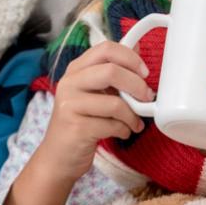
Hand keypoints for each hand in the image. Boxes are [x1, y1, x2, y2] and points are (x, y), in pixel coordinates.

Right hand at [36, 42, 150, 181]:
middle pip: (111, 71)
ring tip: (135, 122)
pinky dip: (124, 130)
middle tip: (146, 98)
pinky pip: (112, 125)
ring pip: (115, 103)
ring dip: (133, 115)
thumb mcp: (94, 92)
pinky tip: (122, 132)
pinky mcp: (76, 128)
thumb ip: (112, 72)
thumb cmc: (82, 121)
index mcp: (76, 69)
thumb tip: (136, 48)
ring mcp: (70, 105)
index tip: (144, 72)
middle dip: (137, 86)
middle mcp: (69, 83)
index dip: (130, 58)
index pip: (106, 49)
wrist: (58, 157)